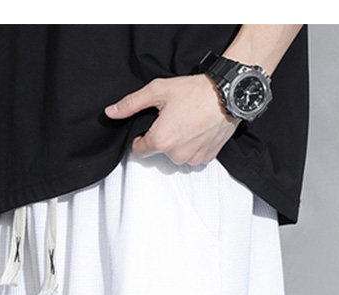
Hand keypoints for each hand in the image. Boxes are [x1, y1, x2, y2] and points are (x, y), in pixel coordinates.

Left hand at [105, 74, 238, 165]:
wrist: (227, 94)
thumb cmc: (194, 91)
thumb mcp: (157, 91)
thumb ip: (131, 104)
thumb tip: (111, 112)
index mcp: (161, 140)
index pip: (139, 150)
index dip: (141, 137)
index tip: (149, 127)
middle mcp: (176, 154)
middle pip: (160, 151)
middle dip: (164, 137)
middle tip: (174, 118)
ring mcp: (192, 158)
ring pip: (178, 155)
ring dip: (179, 143)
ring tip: (188, 122)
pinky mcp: (207, 157)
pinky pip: (194, 156)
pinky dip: (194, 146)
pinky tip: (199, 129)